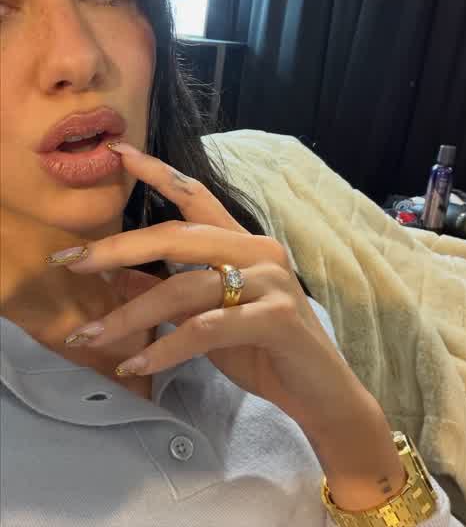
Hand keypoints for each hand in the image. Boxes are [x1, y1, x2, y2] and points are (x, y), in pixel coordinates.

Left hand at [52, 142, 369, 432]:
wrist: (318, 390)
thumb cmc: (264, 350)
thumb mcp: (208, 319)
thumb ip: (169, 293)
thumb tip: (117, 276)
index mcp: (245, 245)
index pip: (198, 198)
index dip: (157, 173)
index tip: (117, 152)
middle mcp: (260, 252)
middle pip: (180, 236)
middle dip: (120, 248)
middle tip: (70, 262)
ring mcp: (270, 281)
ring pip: (185, 288)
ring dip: (131, 314)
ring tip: (89, 337)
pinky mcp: (275, 317)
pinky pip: (205, 328)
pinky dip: (164, 348)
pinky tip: (136, 365)